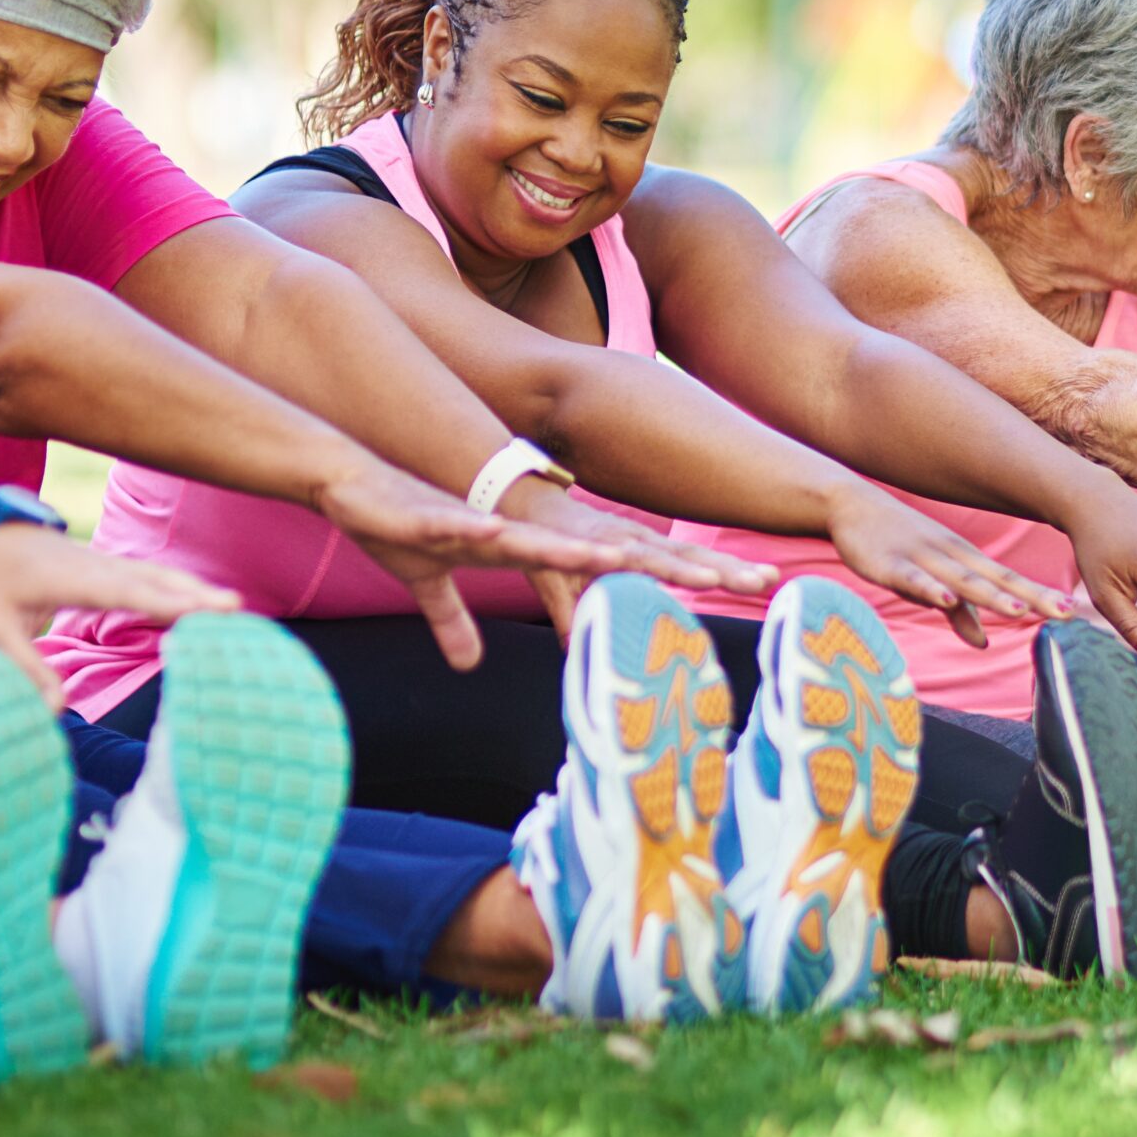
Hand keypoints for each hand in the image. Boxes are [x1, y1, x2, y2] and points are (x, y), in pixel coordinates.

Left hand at [0, 523, 242, 697]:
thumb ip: (25, 668)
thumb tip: (53, 710)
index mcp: (74, 581)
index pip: (124, 593)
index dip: (161, 602)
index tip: (197, 609)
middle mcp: (102, 568)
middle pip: (155, 581)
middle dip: (195, 594)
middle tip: (236, 607)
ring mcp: (113, 564)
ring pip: (162, 576)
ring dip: (197, 590)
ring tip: (234, 607)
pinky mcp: (118, 567)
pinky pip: (156, 577)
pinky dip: (184, 587)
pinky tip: (207, 600)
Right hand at [312, 454, 762, 671]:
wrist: (369, 472)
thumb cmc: (415, 522)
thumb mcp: (442, 581)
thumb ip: (457, 621)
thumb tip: (467, 663)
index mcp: (565, 541)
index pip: (646, 562)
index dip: (698, 575)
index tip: (755, 583)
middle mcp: (563, 531)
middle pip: (650, 556)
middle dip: (706, 569)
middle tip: (768, 580)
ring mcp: (536, 528)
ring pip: (611, 551)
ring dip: (658, 565)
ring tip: (708, 578)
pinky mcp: (502, 529)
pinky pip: (542, 552)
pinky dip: (570, 560)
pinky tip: (600, 565)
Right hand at [826, 485, 1073, 648]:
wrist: (853, 505)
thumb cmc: (899, 544)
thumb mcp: (935, 578)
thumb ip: (959, 613)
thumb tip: (983, 642)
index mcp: (966, 562)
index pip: (1010, 582)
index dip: (1041, 596)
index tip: (1074, 611)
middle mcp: (953, 558)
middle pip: (997, 582)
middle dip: (1032, 598)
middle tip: (1066, 613)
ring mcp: (923, 560)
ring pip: (961, 581)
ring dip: (990, 596)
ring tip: (1018, 611)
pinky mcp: (891, 565)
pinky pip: (913, 579)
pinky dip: (930, 590)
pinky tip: (946, 599)